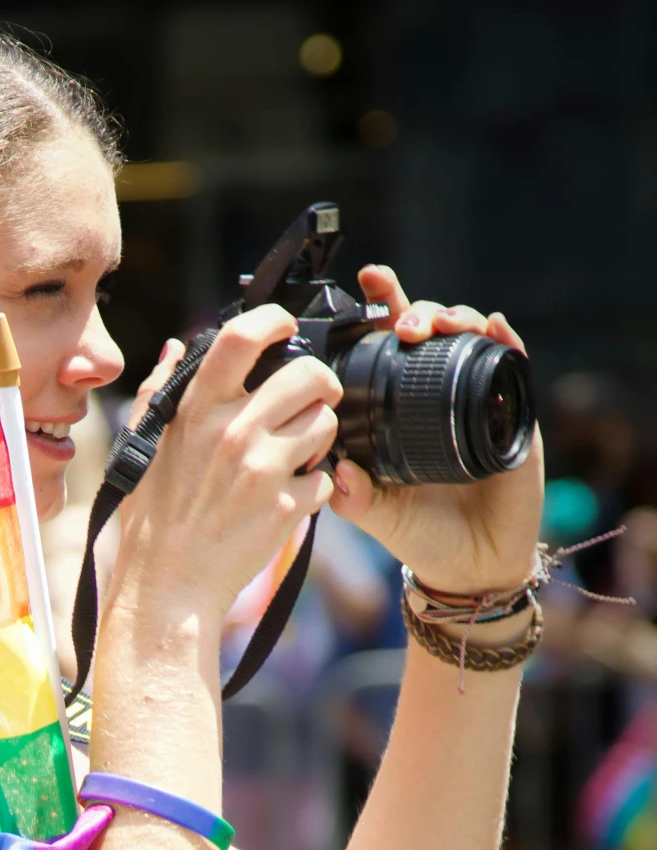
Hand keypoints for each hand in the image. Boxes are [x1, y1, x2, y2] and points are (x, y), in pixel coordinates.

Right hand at [113, 307, 339, 627]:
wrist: (168, 587)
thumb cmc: (151, 519)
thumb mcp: (142, 447)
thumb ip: (159, 391)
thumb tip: (178, 347)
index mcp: (196, 410)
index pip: (243, 336)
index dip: (274, 321)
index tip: (285, 329)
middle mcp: (233, 433)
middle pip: (309, 375)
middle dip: (321, 382)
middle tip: (316, 395)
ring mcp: (263, 471)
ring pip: (326, 423)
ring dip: (320, 433)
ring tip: (298, 451)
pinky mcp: (286, 508)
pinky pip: (326, 478)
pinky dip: (315, 486)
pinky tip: (289, 496)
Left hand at [330, 267, 543, 594]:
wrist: (471, 568)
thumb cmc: (420, 536)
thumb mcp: (378, 515)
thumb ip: (354, 497)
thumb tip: (336, 469)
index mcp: (400, 409)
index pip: (389, 348)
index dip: (383, 310)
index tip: (369, 281)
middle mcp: (438, 396)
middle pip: (430, 332)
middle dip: (417, 312)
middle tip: (405, 328)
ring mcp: (478, 401)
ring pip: (471, 339)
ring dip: (458, 318)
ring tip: (442, 324)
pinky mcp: (513, 416)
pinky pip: (513, 368)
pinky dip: (505, 342)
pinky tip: (495, 328)